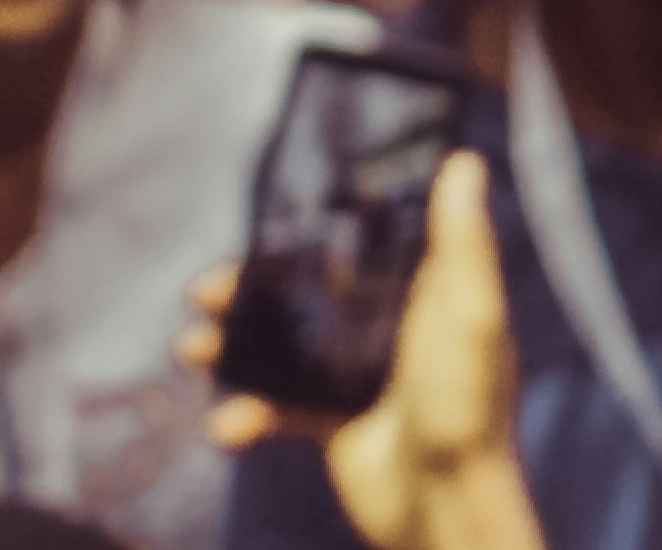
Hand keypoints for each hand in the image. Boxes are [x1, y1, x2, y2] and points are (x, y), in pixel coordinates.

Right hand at [196, 152, 527, 549]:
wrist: (443, 502)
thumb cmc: (467, 401)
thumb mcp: (471, 312)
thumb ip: (462, 241)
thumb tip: (464, 159)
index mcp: (425, 293)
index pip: (365, 244)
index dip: (314, 229)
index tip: (264, 218)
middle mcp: (389, 327)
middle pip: (308, 293)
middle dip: (251, 290)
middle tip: (203, 290)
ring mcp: (356, 375)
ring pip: (280, 347)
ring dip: (231, 347)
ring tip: (191, 346)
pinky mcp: (330, 422)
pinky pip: (274, 409)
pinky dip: (244, 415)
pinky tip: (229, 424)